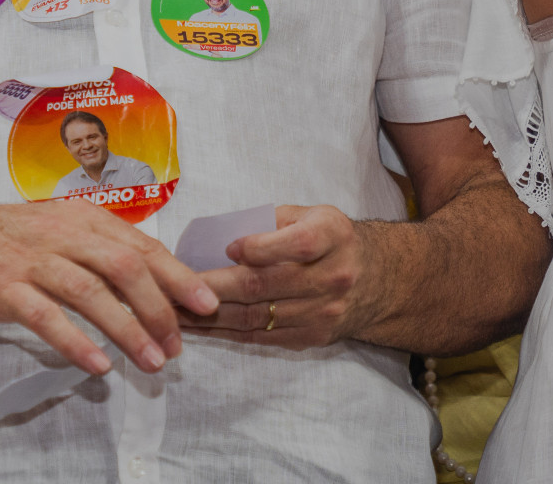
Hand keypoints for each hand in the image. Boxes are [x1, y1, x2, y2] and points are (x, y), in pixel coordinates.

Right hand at [0, 201, 218, 376]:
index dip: (177, 276)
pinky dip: (76, 341)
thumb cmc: (1, 241)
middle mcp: (61, 233)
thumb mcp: (56, 231)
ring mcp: (31, 259)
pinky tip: (98, 365)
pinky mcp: (1, 287)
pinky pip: (46, 316)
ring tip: (151, 361)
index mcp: (82, 219)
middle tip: (179, 343)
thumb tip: (151, 282)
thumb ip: (98, 252)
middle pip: (125, 267)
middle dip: (160, 307)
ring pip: (91, 292)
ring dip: (127, 329)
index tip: (205, 304)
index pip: (141, 246)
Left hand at [178, 204, 381, 348]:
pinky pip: (262, 337)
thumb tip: (224, 238)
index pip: (295, 245)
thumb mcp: (315, 215)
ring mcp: (323, 312)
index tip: (227, 248)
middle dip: (214, 288)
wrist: (378, 281)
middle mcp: (332, 276)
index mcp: (333, 236)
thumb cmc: (334, 241)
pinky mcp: (312, 337)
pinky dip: (227, 333)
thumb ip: (275, 221)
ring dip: (211, 316)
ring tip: (176, 312)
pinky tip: (201, 327)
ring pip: (256, 316)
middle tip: (175, 287)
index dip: (259, 248)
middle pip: (265, 285)